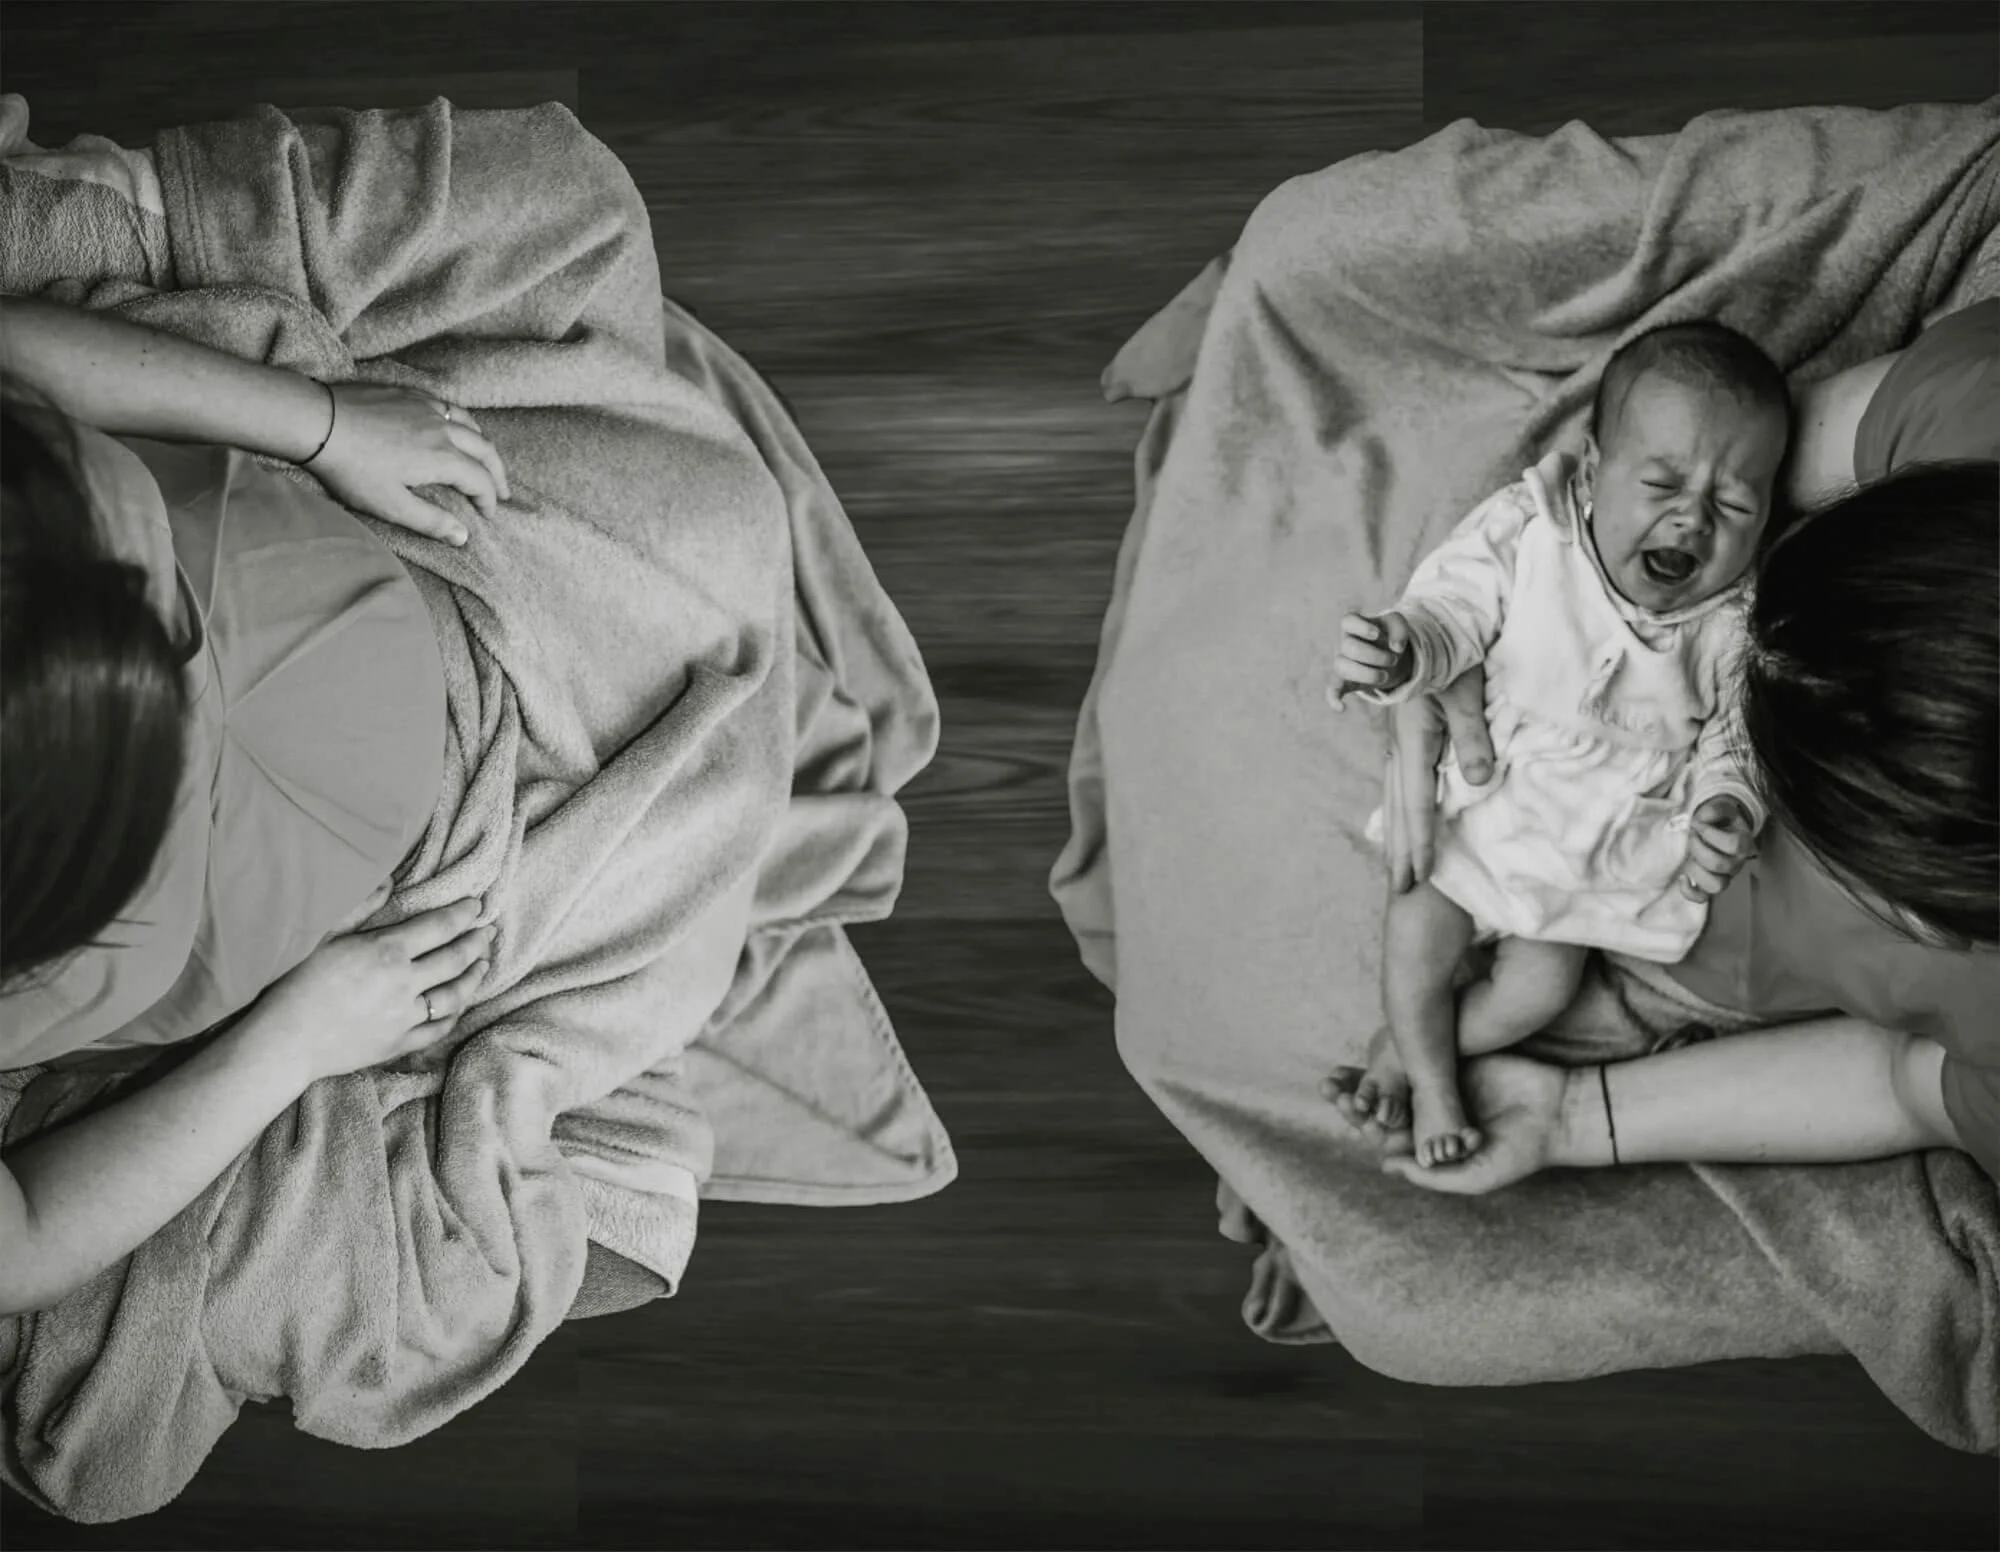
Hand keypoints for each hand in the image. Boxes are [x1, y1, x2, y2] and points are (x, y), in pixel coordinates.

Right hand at [243, 897, 495, 1084]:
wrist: (284, 1041)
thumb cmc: (296, 984)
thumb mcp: (323, 936)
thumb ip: (360, 907)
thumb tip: (388, 879)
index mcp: (386, 952)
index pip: (438, 927)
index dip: (462, 915)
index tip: (477, 906)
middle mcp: (403, 984)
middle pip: (454, 959)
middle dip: (476, 942)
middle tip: (489, 931)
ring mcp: (405, 1017)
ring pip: (455, 995)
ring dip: (474, 978)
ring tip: (483, 964)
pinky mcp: (399, 1043)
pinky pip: (438, 1029)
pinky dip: (455, 1015)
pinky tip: (461, 1004)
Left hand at [307, 383, 511, 543]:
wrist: (316, 420)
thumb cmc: (352, 468)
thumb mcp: (390, 505)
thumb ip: (430, 521)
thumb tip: (464, 535)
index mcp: (443, 458)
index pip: (481, 480)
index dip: (489, 500)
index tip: (488, 515)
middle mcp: (442, 429)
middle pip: (485, 449)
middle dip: (497, 473)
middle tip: (503, 491)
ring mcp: (425, 407)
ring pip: (469, 423)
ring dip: (483, 444)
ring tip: (485, 459)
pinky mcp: (407, 393)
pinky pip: (446, 405)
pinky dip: (461, 420)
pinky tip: (453, 427)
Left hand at [1324, 1051, 1567, 1193]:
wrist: (1558, 1113)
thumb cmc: (1522, 1152)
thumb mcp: (1475, 1175)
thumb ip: (1433, 1175)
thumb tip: (1385, 1166)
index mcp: (1432, 1146)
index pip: (1388, 1137)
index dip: (1364, 1123)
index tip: (1346, 1108)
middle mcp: (1431, 1118)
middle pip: (1384, 1109)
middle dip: (1355, 1100)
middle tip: (1329, 1087)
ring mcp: (1441, 1090)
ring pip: (1395, 1083)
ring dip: (1366, 1078)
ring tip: (1338, 1070)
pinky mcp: (1454, 1064)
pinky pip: (1419, 1057)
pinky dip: (1395, 1052)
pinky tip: (1373, 1043)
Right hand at [1329, 612, 1413, 705]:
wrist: (1386, 653)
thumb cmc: (1387, 635)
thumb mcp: (1397, 624)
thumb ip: (1400, 629)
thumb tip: (1396, 647)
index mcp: (1352, 624)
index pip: (1348, 621)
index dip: (1362, 627)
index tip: (1377, 634)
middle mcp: (1342, 642)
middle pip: (1349, 647)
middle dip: (1376, 656)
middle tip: (1393, 660)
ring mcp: (1341, 661)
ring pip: (1342, 667)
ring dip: (1368, 674)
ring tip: (1385, 676)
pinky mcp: (1343, 680)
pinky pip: (1332, 690)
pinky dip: (1334, 699)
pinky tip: (1342, 708)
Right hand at [1380, 664, 1494, 893]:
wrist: (1426, 624)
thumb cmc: (1450, 656)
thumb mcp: (1468, 694)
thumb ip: (1473, 738)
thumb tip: (1479, 781)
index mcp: (1415, 740)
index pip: (1420, 802)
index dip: (1421, 841)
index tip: (1422, 876)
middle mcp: (1400, 745)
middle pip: (1399, 808)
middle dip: (1401, 850)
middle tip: (1401, 888)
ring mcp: (1397, 741)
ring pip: (1394, 798)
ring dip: (1396, 834)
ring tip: (1396, 866)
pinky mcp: (1401, 736)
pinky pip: (1397, 783)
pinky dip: (1397, 810)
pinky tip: (1398, 820)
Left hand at [1680, 795, 1758, 900]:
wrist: (1718, 828)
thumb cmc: (1719, 819)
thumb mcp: (1719, 808)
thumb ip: (1713, 810)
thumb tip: (1701, 820)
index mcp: (1743, 843)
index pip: (1733, 845)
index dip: (1710, 834)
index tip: (1696, 824)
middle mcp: (1737, 863)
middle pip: (1719, 865)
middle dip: (1697, 848)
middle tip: (1690, 837)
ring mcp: (1725, 877)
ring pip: (1715, 885)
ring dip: (1695, 870)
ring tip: (1688, 856)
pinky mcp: (1709, 886)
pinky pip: (1702, 898)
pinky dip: (1689, 891)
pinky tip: (1682, 876)